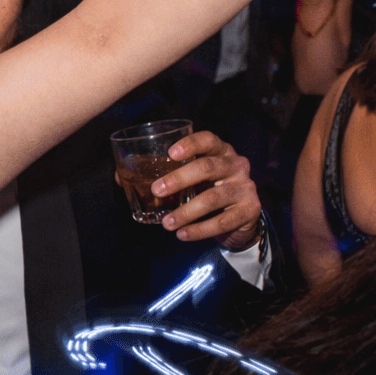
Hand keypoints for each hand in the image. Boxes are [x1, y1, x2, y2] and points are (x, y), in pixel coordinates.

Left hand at [152, 131, 262, 248]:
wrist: (242, 218)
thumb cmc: (210, 189)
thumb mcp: (196, 178)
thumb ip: (173, 174)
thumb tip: (125, 180)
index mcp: (222, 151)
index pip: (208, 140)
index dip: (190, 144)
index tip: (170, 154)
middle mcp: (236, 165)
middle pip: (207, 167)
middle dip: (179, 179)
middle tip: (156, 190)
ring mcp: (246, 187)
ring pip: (212, 198)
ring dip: (186, 212)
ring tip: (167, 223)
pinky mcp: (250, 210)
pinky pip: (222, 221)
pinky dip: (199, 230)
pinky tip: (182, 234)